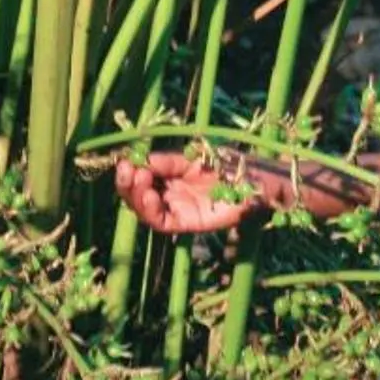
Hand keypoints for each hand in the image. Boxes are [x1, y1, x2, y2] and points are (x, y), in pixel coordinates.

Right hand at [114, 151, 268, 234]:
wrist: (254, 178)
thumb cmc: (226, 164)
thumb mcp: (192, 156)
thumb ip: (168, 161)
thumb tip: (139, 161)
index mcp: (169, 177)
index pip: (140, 178)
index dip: (129, 171)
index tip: (124, 160)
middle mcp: (169, 195)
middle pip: (137, 196)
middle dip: (127, 184)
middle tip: (126, 169)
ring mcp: (178, 210)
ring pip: (146, 211)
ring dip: (136, 197)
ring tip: (138, 179)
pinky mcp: (188, 223)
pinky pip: (162, 222)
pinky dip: (151, 211)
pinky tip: (149, 195)